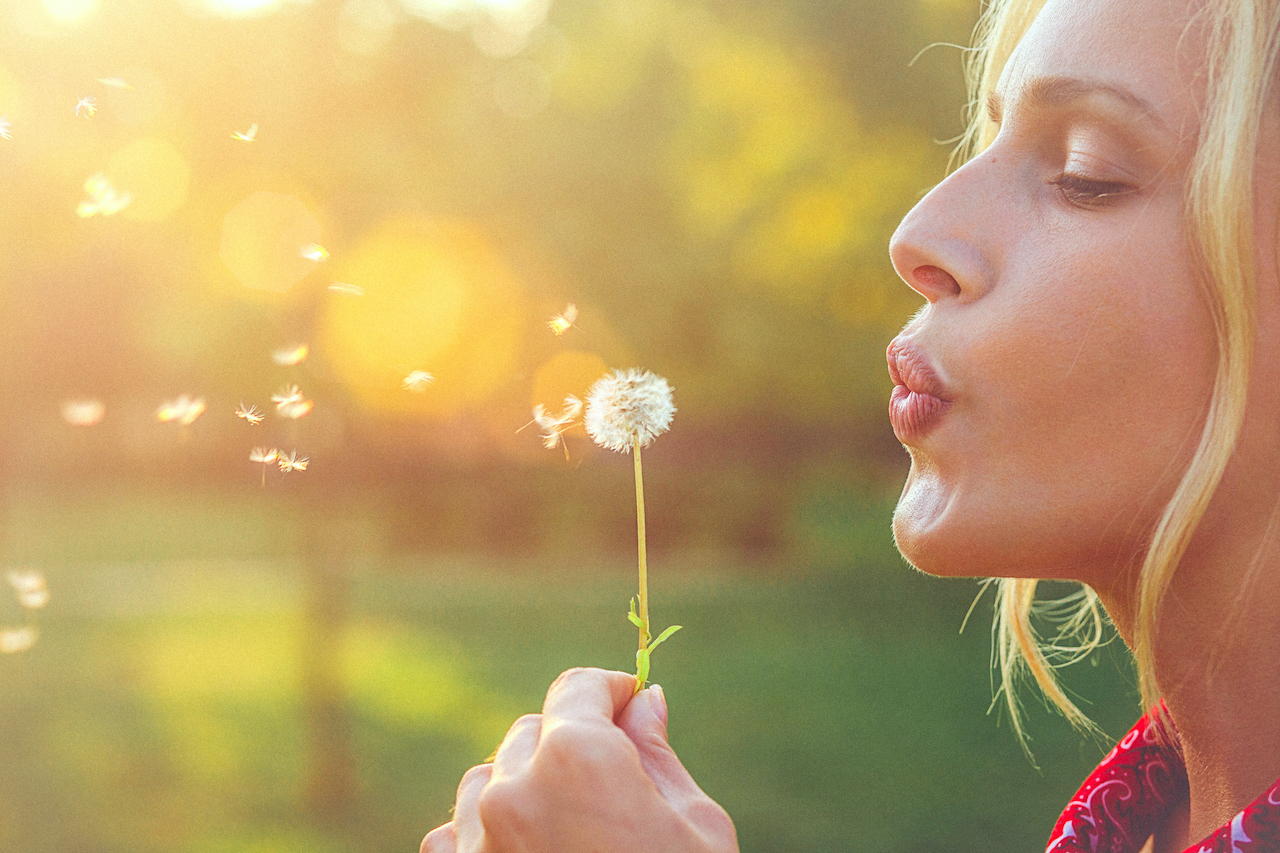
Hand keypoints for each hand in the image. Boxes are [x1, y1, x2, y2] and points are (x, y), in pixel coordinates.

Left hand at [421, 667, 737, 852]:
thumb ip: (657, 754)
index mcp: (576, 758)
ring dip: (523, 787)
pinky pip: (455, 834)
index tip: (629, 707)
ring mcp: (472, 841)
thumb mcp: (694, 827)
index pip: (578, 688)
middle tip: (614, 784)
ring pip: (488, 779)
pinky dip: (485, 834)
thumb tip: (646, 701)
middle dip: (571, 743)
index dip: (609, 692)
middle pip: (533, 731)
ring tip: (571, 830)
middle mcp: (511, 789)